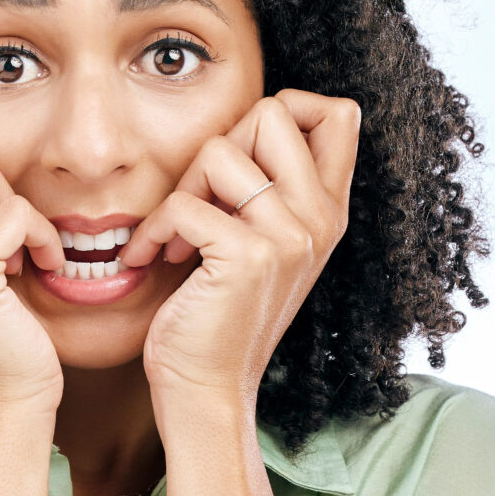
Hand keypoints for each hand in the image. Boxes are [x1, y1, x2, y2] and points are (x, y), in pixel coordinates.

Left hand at [118, 89, 360, 400]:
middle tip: (201, 195)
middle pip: (273, 111)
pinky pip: (183, 204)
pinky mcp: (249, 258)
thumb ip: (270, 185)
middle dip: (219, 143)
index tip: (245, 154)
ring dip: (181, 188)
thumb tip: (250, 119)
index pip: (341, 112)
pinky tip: (154, 258)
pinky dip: (154, 229)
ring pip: (218, 150)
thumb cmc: (222, 309)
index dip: (289, 107)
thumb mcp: (262, 240)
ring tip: (177, 232)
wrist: (209, 388)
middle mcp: (320, 218)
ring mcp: (290, 236)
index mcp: (328, 209)